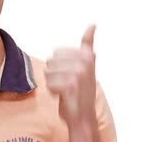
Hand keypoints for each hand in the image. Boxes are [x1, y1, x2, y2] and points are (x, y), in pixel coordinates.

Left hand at [46, 25, 97, 139]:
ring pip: (48, 71)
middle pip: (50, 61)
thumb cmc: (82, 91)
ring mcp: (78, 73)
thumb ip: (87, 44)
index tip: (72, 74)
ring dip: (53, 83)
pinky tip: (63, 96)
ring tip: (66, 90)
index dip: (59, 65)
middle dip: (55, 74)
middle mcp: (85, 62)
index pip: (56, 52)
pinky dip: (52, 92)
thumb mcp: (87, 64)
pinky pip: (49, 83)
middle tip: (68, 84)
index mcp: (87, 55)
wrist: (83, 117)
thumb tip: (93, 24)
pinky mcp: (70, 84)